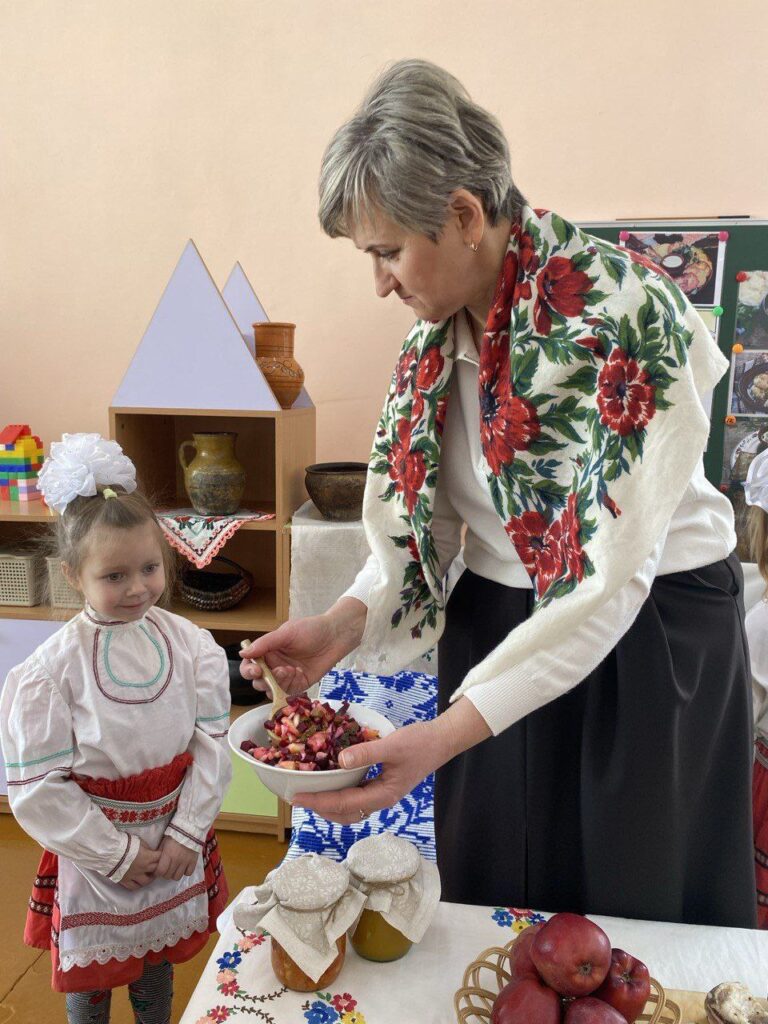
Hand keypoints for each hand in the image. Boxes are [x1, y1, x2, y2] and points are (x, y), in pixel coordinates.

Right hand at [119, 839, 160, 889]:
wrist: (110, 852)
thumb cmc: (125, 844)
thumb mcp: (139, 841)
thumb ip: (147, 848)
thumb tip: (151, 851)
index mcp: (148, 857)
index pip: (160, 858)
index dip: (162, 856)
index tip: (162, 854)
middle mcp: (143, 868)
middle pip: (155, 870)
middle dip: (158, 867)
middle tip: (158, 865)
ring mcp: (134, 876)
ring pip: (146, 882)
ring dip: (149, 879)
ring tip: (149, 875)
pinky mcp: (125, 881)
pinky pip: (133, 887)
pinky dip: (137, 885)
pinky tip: (138, 882)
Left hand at [155, 836, 198, 880]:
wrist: (189, 830)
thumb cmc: (174, 835)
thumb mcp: (163, 843)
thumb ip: (160, 854)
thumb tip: (156, 864)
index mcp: (168, 854)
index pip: (160, 871)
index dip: (157, 872)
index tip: (158, 870)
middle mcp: (177, 860)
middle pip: (168, 876)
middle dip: (165, 874)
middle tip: (166, 868)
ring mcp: (186, 862)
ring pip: (177, 877)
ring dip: (175, 874)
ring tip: (175, 868)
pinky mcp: (194, 861)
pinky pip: (188, 873)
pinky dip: (185, 871)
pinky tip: (183, 867)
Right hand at [239, 598, 366, 695]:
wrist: (335, 636)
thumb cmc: (310, 630)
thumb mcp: (286, 633)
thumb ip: (265, 644)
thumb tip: (242, 653)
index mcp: (267, 652)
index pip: (249, 665)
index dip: (248, 670)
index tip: (255, 670)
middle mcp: (274, 665)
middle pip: (258, 681)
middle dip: (262, 681)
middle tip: (273, 673)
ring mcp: (286, 677)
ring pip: (270, 690)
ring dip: (276, 684)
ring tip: (289, 670)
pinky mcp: (299, 685)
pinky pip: (286, 693)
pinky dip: (288, 687)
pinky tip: (298, 674)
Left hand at [291, 698, 492, 824]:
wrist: (441, 740)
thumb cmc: (420, 743)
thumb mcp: (392, 745)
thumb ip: (367, 753)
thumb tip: (340, 760)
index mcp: (383, 795)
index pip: (343, 804)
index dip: (318, 801)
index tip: (297, 797)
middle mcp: (381, 799)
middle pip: (344, 813)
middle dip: (320, 807)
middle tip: (299, 797)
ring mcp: (382, 793)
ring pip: (350, 807)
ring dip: (329, 803)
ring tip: (311, 792)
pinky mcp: (382, 784)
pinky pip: (357, 794)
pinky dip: (341, 792)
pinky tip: (333, 780)